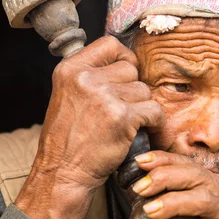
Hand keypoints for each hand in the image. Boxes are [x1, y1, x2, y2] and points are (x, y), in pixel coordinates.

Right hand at [16, 36, 163, 218]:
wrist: (62, 174)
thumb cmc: (67, 140)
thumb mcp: (67, 96)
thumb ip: (90, 77)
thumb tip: (123, 62)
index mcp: (70, 69)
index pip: (110, 45)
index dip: (124, 59)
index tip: (126, 76)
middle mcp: (85, 78)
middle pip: (131, 69)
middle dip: (133, 90)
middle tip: (126, 110)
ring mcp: (104, 97)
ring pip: (144, 91)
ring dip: (142, 109)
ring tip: (130, 125)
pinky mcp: (122, 117)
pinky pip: (154, 111)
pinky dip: (156, 124)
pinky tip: (148, 133)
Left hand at [132, 150, 218, 218]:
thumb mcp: (177, 216)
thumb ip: (161, 197)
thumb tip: (130, 182)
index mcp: (215, 184)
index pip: (189, 164)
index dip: (164, 160)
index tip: (139, 162)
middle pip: (197, 176)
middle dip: (165, 178)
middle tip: (140, 188)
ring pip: (204, 200)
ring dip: (173, 203)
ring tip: (149, 211)